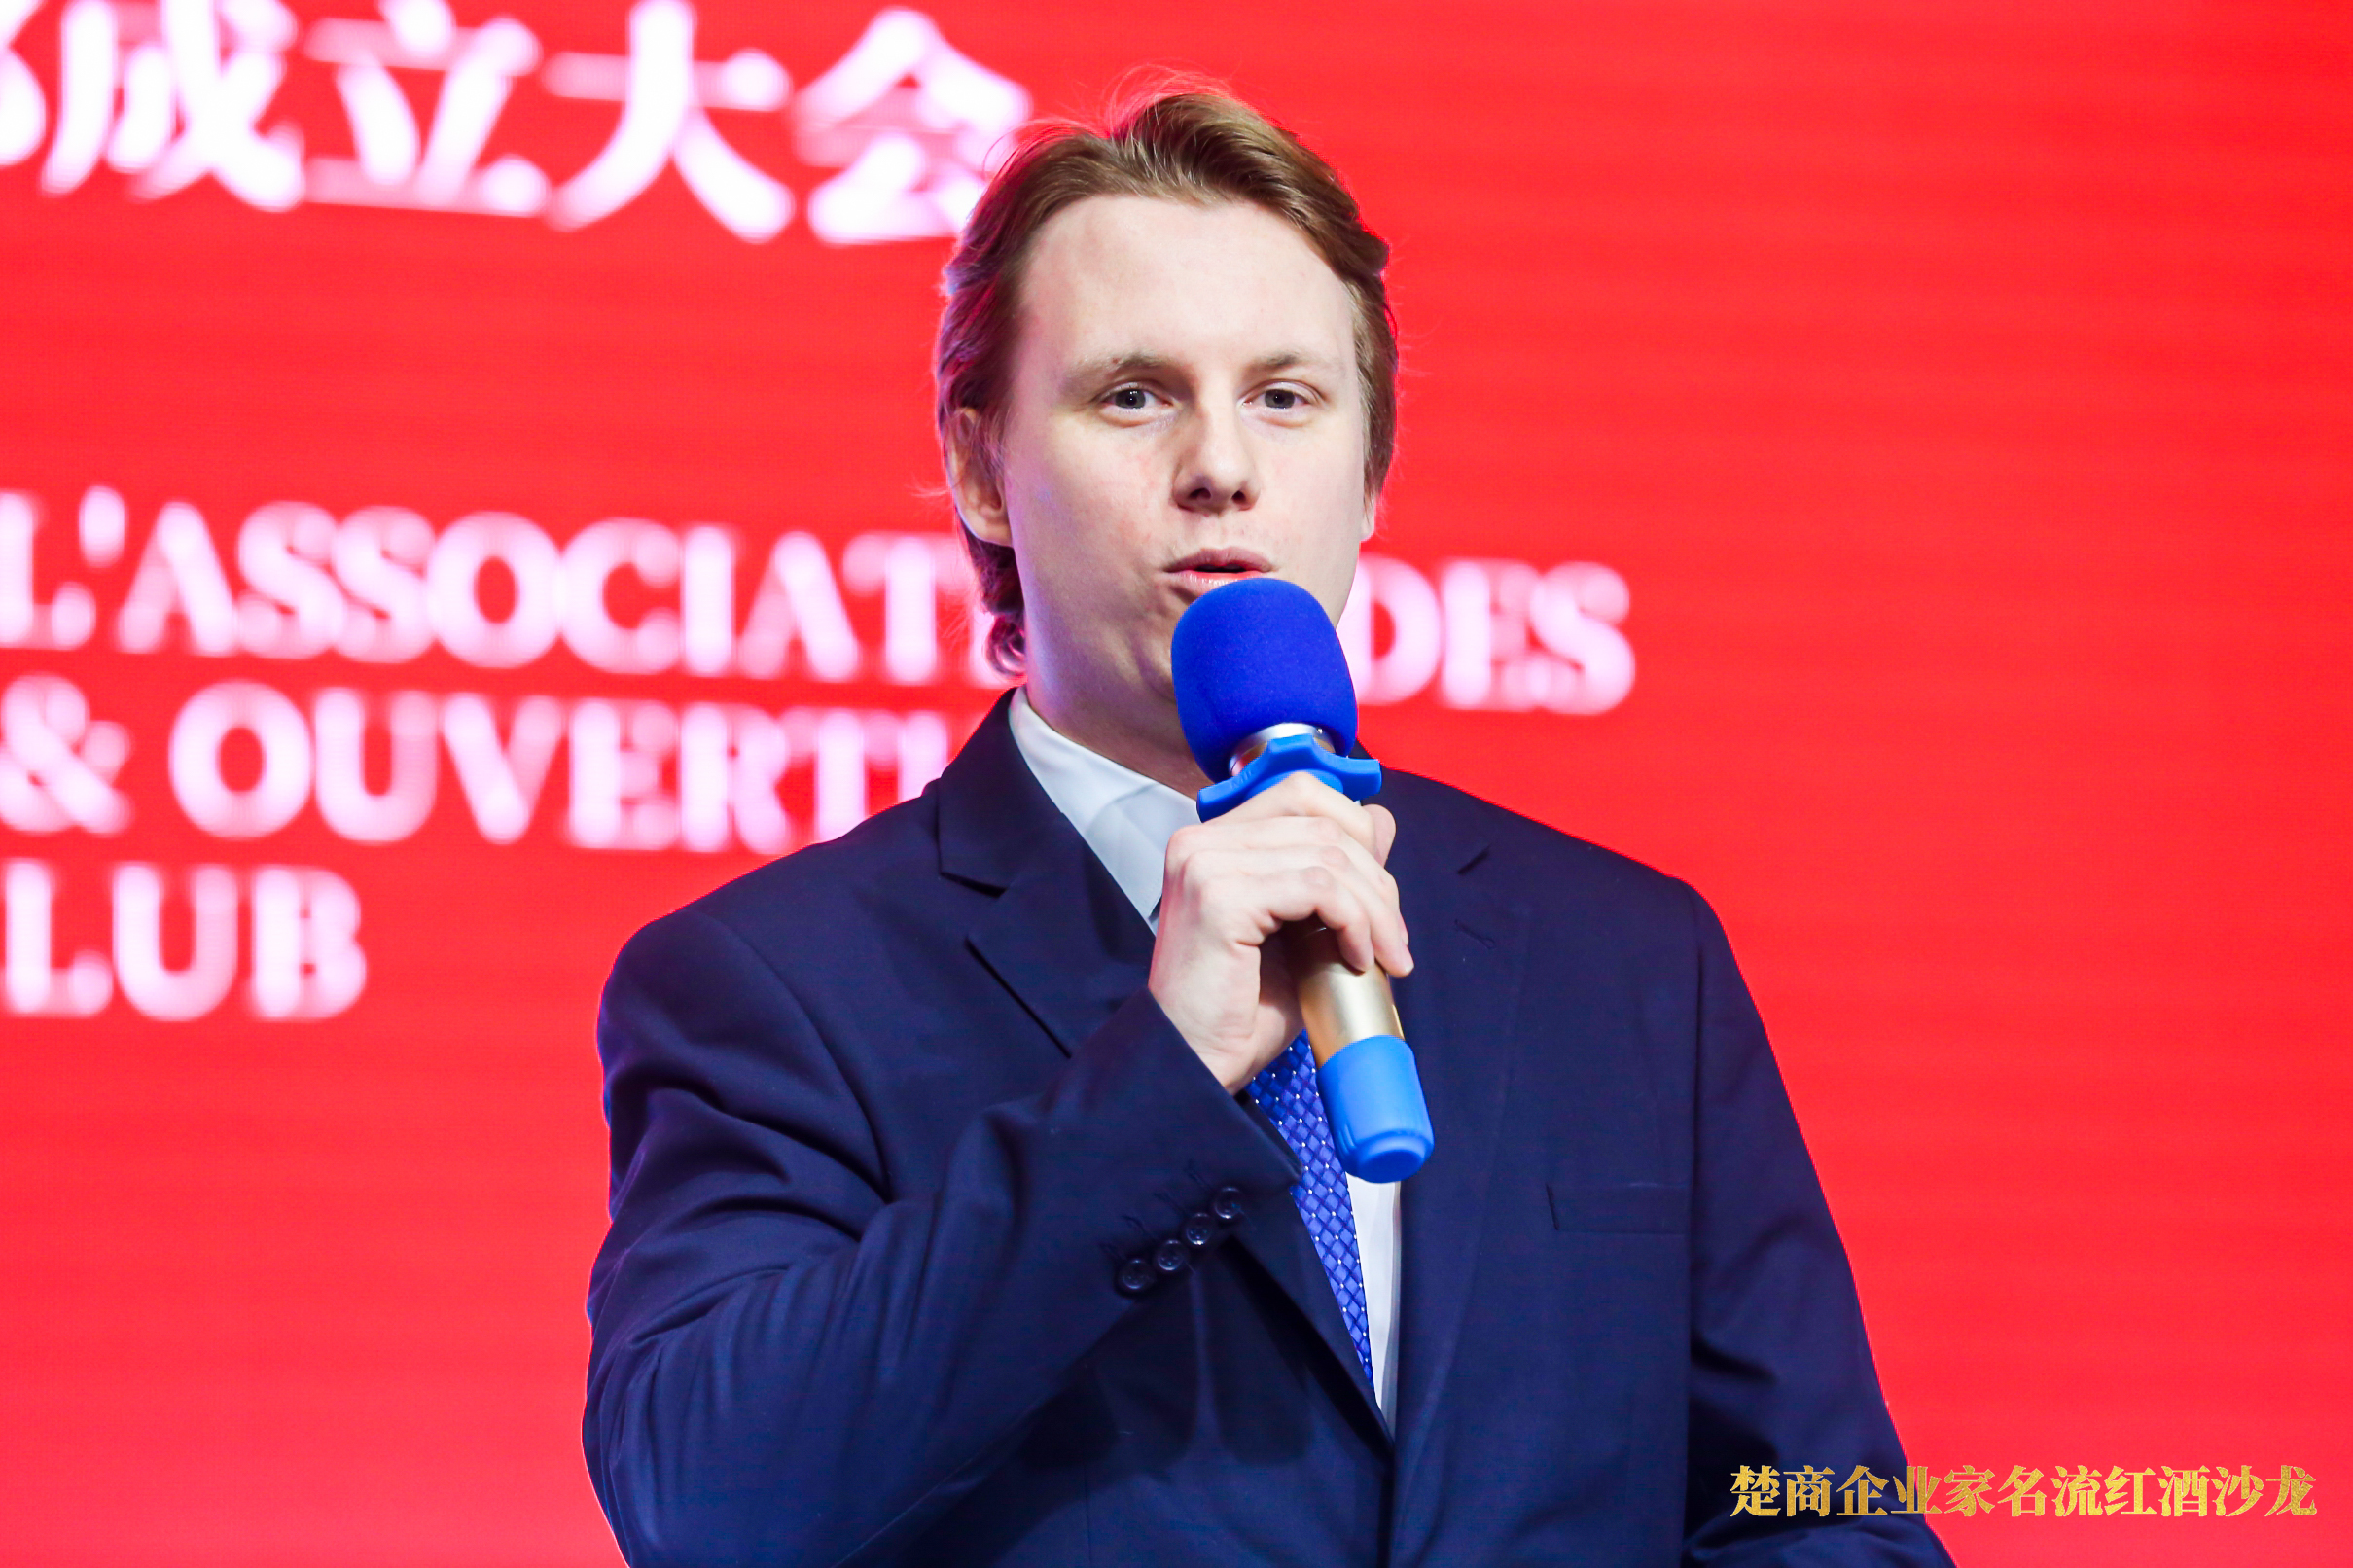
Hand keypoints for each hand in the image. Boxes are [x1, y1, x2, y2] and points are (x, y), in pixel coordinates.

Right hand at [1148, 773, 1411, 1093]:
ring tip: (1385, 956)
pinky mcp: (1221, 896)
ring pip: (1329, 855)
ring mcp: (1206, 864)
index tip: (1380, 897)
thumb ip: (1328, 874)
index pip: (1301, 793)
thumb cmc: (1241, 1010)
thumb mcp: (1298, 929)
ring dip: (1374, 908)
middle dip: (1376, 879)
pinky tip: (1357, 958)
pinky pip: (1318, 887)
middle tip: (1393, 939)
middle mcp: (1201, 841)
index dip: (1356, 831)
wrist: (1195, 1064)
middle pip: (1323, 820)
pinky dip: (1354, 920)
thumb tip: (1380, 822)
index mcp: (1213, 841)